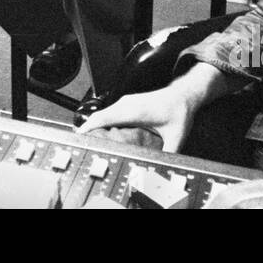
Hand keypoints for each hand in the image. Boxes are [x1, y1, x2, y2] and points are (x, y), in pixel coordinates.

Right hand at [78, 87, 195, 152]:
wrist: (182, 95)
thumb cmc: (178, 111)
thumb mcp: (176, 136)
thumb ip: (168, 153)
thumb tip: (162, 167)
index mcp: (136, 110)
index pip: (106, 116)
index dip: (90, 126)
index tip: (80, 135)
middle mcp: (128, 104)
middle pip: (100, 115)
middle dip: (88, 128)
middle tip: (80, 143)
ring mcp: (126, 102)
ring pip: (104, 113)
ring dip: (94, 124)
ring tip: (86, 139)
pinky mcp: (127, 103)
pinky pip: (109, 111)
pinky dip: (101, 121)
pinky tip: (100, 131)